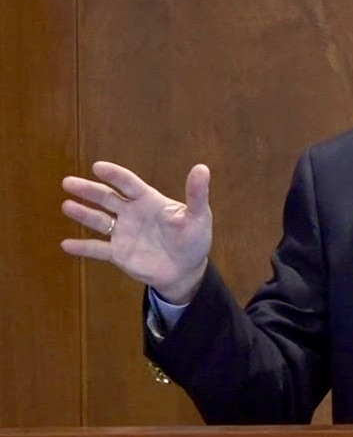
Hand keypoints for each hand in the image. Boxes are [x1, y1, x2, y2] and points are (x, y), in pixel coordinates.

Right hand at [61, 161, 212, 303]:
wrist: (187, 269)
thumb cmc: (194, 239)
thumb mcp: (198, 216)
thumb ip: (196, 194)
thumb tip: (202, 168)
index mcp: (149, 201)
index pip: (129, 184)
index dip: (115, 175)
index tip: (98, 167)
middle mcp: (132, 213)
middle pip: (107, 198)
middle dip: (89, 190)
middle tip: (68, 182)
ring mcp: (123, 233)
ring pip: (99, 221)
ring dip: (83, 214)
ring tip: (67, 206)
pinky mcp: (119, 254)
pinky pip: (97, 250)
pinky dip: (83, 247)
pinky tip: (66, 245)